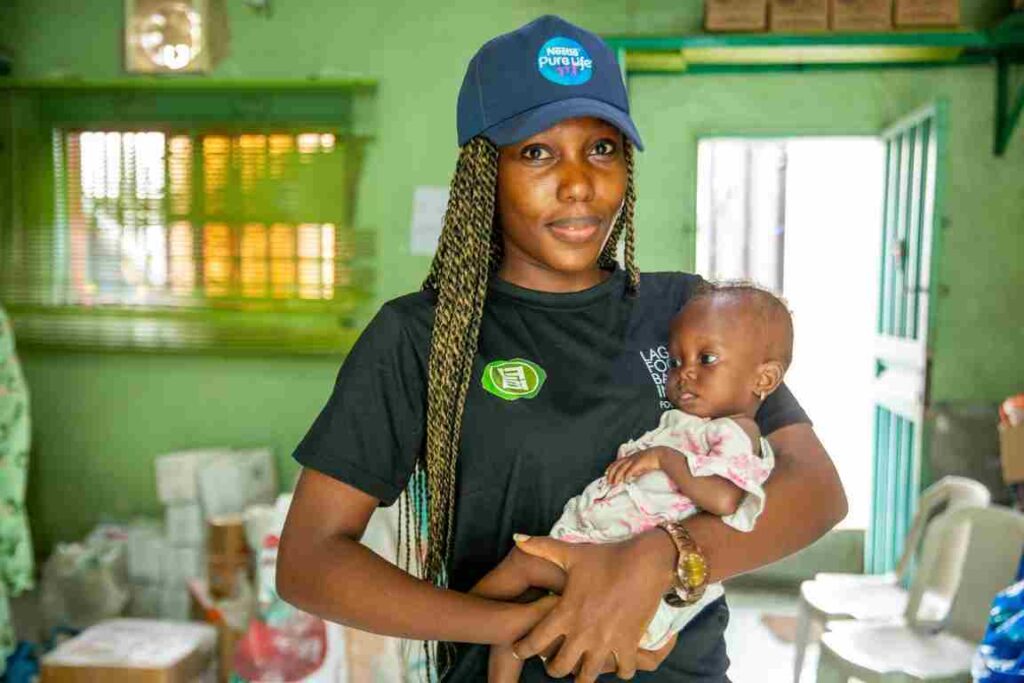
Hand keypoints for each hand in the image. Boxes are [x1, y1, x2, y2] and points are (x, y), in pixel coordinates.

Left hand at [511, 532, 675, 681]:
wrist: (645, 563)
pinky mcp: (629, 644)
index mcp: (565, 613)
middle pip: (559, 668)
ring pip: (587, 676)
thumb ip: (542, 547)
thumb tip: (518, 538)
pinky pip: (623, 671)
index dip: (523, 649)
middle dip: (554, 668)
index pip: (534, 642)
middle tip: (555, 663)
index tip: (520, 649)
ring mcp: (606, 642)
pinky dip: (620, 670)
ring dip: (583, 675)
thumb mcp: (572, 553)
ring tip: (582, 669)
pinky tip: (616, 663)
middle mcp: (582, 633)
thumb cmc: (606, 558)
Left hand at [605, 448, 661, 485]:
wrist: (661, 454)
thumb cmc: (651, 460)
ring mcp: (634, 459)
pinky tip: (625, 480)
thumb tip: (627, 478)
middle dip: (611, 474)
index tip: (606, 475)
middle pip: (617, 465)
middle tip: (609, 482)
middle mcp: (630, 458)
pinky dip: (627, 475)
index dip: (610, 469)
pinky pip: (631, 469)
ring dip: (617, 476)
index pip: (616, 463)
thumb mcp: (640, 465)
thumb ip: (633, 470)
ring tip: (614, 483)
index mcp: (630, 457)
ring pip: (622, 468)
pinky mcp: (639, 462)